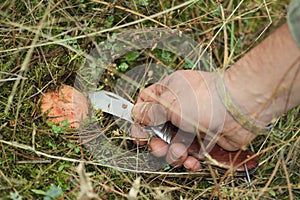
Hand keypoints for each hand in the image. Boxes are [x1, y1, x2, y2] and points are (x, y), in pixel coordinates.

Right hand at [131, 70, 256, 170]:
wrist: (238, 109)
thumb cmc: (203, 99)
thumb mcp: (169, 103)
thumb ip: (150, 112)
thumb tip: (136, 114)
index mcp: (168, 92)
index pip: (147, 104)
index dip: (140, 119)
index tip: (139, 132)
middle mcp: (178, 109)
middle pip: (157, 130)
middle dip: (156, 143)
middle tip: (158, 147)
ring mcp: (191, 125)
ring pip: (172, 145)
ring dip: (173, 153)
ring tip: (180, 152)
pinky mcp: (204, 140)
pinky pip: (190, 154)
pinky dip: (189, 160)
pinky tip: (192, 160)